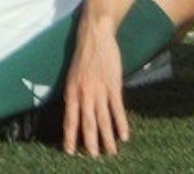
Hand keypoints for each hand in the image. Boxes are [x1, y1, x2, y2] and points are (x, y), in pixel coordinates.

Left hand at [59, 22, 132, 157]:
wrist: (94, 35)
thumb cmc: (83, 55)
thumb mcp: (72, 75)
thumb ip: (75, 93)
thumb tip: (75, 111)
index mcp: (71, 91)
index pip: (70, 119)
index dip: (70, 136)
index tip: (70, 152)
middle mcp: (84, 93)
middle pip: (87, 124)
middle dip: (90, 143)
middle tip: (93, 158)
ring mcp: (99, 90)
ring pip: (103, 119)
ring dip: (107, 138)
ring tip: (110, 153)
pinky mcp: (113, 85)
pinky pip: (117, 108)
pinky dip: (121, 123)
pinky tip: (124, 136)